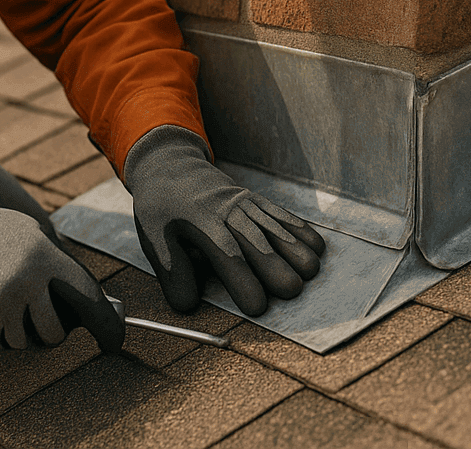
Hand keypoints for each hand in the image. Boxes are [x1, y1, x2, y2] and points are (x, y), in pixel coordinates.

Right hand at [0, 186, 123, 352]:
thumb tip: (92, 298)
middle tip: (42, 318)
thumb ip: (59, 264)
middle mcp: (26, 284)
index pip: (88, 299)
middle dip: (52, 332)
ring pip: (25, 342)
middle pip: (54, 334)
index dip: (106, 325)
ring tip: (8, 303)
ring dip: (21, 331)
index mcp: (45, 258)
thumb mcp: (32, 234)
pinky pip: (0, 344)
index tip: (114, 342)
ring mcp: (1, 304)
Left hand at [123, 125, 325, 315]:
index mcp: (201, 223)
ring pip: (274, 226)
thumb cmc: (162, 207)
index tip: (257, 306)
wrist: (171, 164)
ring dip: (294, 248)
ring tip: (311, 271)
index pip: (226, 254)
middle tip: (293, 290)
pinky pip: (281, 214)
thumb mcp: (153, 237)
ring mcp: (245, 204)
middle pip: (257, 240)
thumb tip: (187, 305)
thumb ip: (172, 271)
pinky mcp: (256, 200)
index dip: (243, 280)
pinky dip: (300, 229)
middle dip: (276, 265)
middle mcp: (228, 212)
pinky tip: (316, 246)